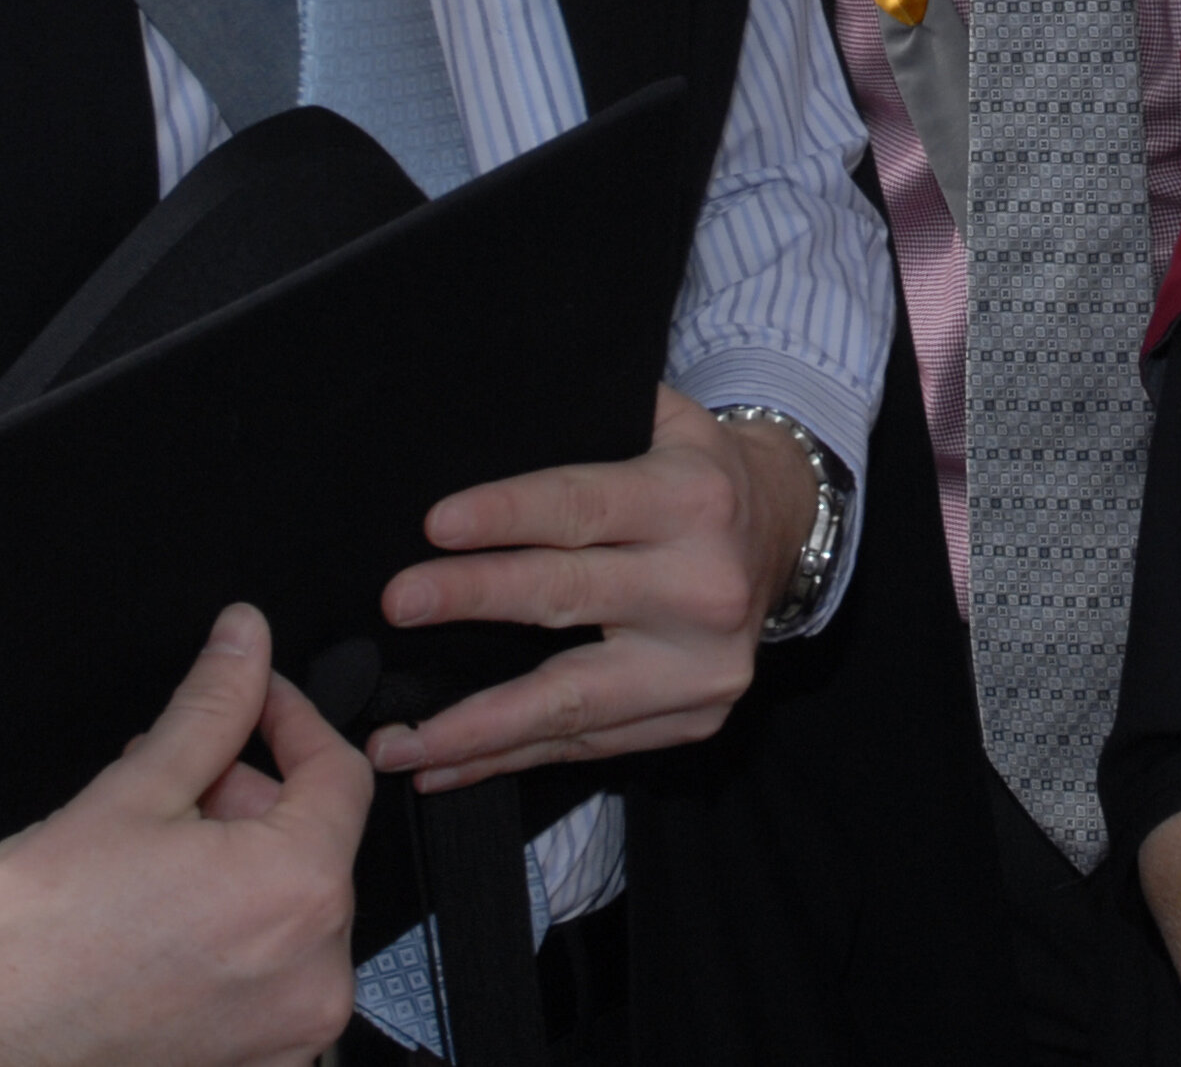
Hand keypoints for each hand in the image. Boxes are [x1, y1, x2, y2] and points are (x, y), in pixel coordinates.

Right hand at [0, 601, 366, 1066]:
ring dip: (242, 871)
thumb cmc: (25, 940)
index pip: (340, 777)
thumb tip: (246, 642)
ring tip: (160, 857)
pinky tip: (167, 925)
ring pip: (292, 917)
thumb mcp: (130, 793)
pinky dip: (233, 943)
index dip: (294, 723)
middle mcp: (313, 975)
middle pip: (316, 850)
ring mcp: (288, 1035)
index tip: (257, 702)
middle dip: (253, 801)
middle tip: (183, 783)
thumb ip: (210, 710)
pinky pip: (269, 983)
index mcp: (296, 892)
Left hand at [366, 383, 814, 789]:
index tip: (435, 527)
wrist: (786, 536)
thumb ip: (589, 417)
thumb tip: (480, 423)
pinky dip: (509, 757)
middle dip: (474, 602)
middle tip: (398, 605)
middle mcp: (704, 586)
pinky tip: (443, 763)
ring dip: (473, 726)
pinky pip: (585, 745)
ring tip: (394, 740)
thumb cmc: (696, 475)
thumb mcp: (666, 420)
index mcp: (692, 500)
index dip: (507, 516)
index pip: (584, 508)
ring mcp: (702, 666)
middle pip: (568, 599)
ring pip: (571, 702)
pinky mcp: (693, 717)